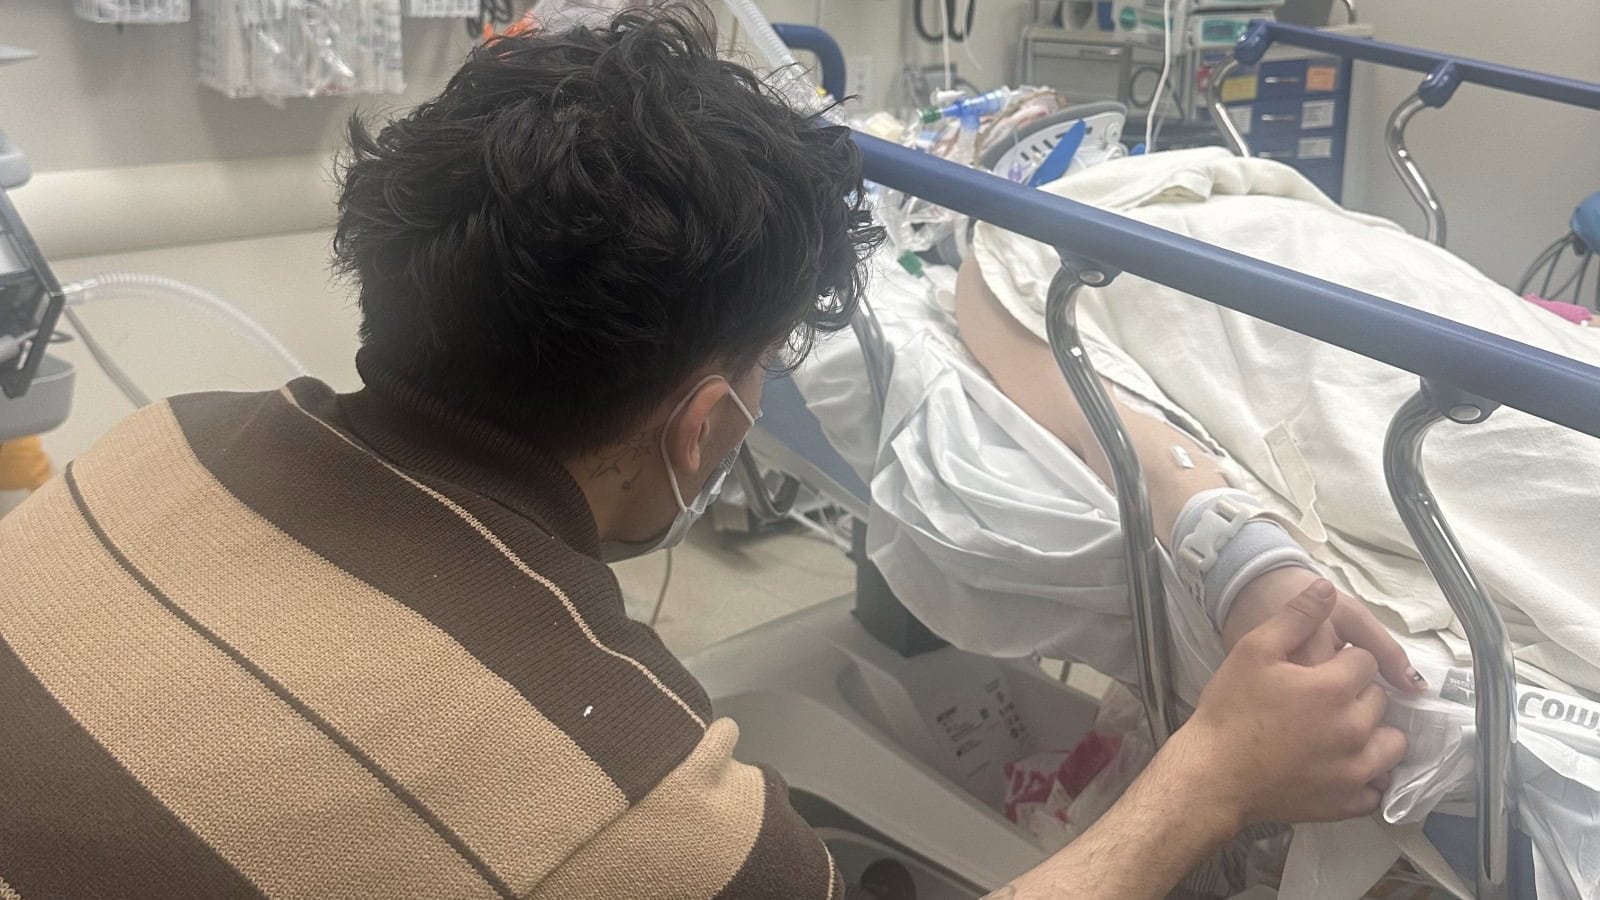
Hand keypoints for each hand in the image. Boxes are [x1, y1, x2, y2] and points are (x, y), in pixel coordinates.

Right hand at [1171, 579, 1408, 829]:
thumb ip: (1295, 616)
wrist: (1212, 775)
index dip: (1343, 660)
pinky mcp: (1347, 802)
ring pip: (1391, 744)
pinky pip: (1377, 788)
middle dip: (1358, 695)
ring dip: (1375, 733)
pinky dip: (1368, 777)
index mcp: (1335, 688)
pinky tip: (1344, 766)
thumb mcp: (1253, 650)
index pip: (1366, 661)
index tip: (1319, 669)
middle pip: (1379, 700)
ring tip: (1342, 732)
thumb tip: (1327, 586)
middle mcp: (1355, 729)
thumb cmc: (1230, 709)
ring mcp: (1355, 770)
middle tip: (1321, 699)